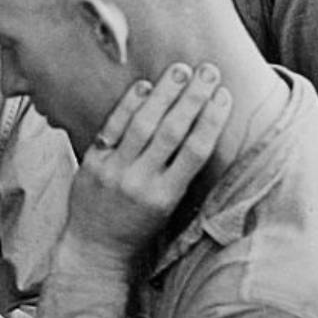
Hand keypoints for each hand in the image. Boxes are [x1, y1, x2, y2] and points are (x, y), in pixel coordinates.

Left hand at [66, 63, 231, 263]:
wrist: (95, 247)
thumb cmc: (139, 225)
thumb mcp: (168, 208)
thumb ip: (181, 173)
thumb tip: (204, 129)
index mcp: (166, 196)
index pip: (195, 152)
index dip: (212, 121)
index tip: (224, 95)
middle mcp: (141, 181)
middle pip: (171, 132)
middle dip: (193, 98)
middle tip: (208, 70)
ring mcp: (114, 171)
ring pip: (142, 125)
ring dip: (163, 94)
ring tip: (180, 70)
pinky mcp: (92, 163)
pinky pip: (111, 127)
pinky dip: (128, 105)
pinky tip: (143, 86)